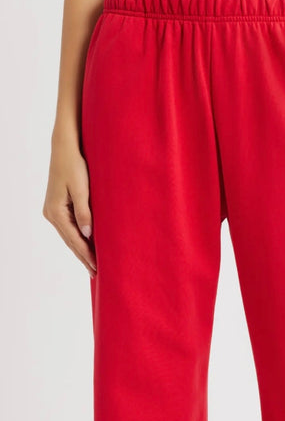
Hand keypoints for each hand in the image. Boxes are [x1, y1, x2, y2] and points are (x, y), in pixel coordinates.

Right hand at [42, 135, 96, 276]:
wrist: (65, 148)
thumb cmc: (74, 165)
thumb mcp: (82, 189)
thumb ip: (84, 213)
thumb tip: (87, 235)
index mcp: (55, 211)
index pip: (74, 239)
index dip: (86, 255)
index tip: (97, 268)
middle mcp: (51, 213)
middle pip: (70, 241)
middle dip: (83, 257)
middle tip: (96, 273)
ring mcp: (52, 211)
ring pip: (69, 236)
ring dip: (80, 249)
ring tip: (92, 264)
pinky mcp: (57, 206)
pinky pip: (68, 228)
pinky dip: (78, 238)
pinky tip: (85, 245)